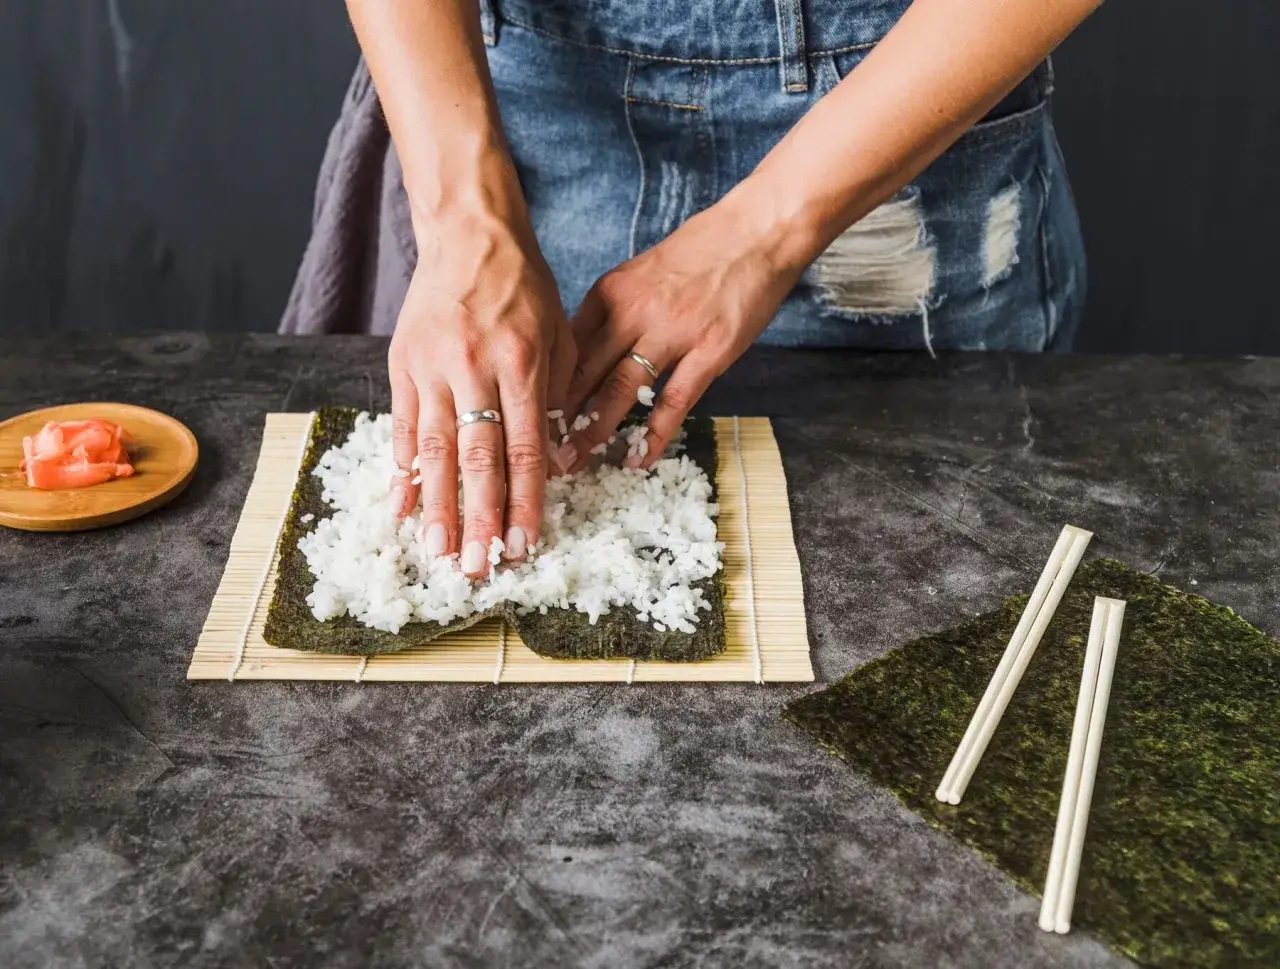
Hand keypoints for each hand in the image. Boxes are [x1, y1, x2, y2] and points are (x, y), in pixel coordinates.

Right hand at [389, 210, 574, 576]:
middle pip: (475, 458)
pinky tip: (399, 506)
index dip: (524, 502)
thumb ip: (553, 400)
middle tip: (478, 567)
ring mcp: (433, 367)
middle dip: (478, 518)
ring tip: (436, 552)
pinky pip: (402, 425)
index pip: (523, 448)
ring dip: (435, 506)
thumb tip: (548, 465)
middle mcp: (474, 368)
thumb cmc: (524, 288)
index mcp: (522, 363)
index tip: (525, 545)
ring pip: (433, 449)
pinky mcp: (403, 364)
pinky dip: (401, 469)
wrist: (470, 233)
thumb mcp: (557, 336)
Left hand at [560, 190, 803, 470]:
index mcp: (611, 292)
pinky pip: (673, 402)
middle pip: (584, 372)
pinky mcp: (709, 352)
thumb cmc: (701, 252)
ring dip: (594, 431)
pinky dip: (653, 435)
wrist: (756, 233)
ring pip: (619, 391)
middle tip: (542, 451)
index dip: (545, 385)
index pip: (566, 347)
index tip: (532, 415)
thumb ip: (613, 313)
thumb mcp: (641, 274)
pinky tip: (638, 458)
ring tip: (576, 462)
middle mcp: (634, 312)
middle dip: (559, 417)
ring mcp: (672, 332)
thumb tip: (584, 354)